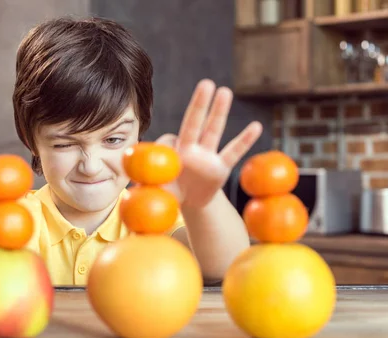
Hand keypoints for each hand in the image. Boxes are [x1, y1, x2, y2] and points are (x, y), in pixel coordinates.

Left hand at [157, 79, 262, 208]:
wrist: (188, 203)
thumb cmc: (167, 193)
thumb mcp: (154, 191)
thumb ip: (145, 186)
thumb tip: (131, 189)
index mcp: (171, 152)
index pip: (168, 140)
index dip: (166, 145)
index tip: (167, 154)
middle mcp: (190, 149)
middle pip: (194, 122)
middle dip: (199, 104)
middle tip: (206, 83)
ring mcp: (207, 156)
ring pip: (214, 131)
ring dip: (219, 112)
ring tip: (225, 91)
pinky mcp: (220, 168)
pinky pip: (233, 153)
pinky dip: (244, 141)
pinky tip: (256, 126)